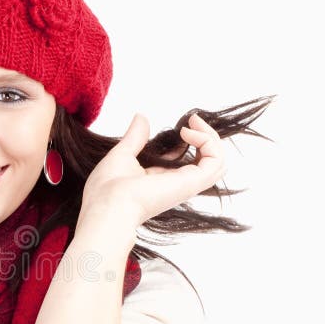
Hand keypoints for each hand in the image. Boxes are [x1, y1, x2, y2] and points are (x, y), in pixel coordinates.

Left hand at [78, 112, 226, 230]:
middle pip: (207, 162)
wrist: (108, 205)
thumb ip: (135, 137)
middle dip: (206, 137)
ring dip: (211, 137)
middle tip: (192, 120)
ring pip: (217, 162)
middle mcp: (175, 184)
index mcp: (158, 181)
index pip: (182, 160)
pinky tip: (187, 133)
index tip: (180, 126)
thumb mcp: (122, 154)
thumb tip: (141, 118)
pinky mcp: (191, 183)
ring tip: (192, 124)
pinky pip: (216, 161)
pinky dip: (208, 141)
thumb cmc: (107, 189)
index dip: (186, 140)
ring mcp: (185, 184)